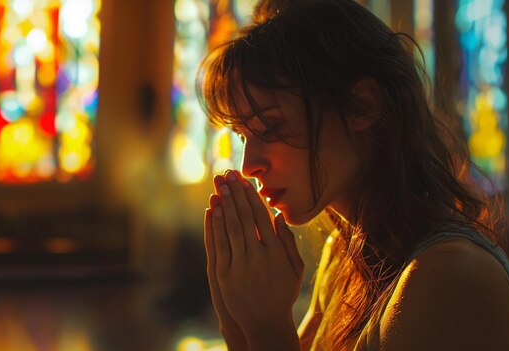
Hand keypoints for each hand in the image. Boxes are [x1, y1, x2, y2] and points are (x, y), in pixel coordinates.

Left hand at [208, 170, 304, 338]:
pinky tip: (212, 210)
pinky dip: (215, 225)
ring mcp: (240, 265)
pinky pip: (219, 244)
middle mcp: (258, 255)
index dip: (251, 196)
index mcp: (277, 251)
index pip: (262, 216)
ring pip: (231, 227)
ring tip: (220, 186)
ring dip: (225, 204)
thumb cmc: (282, 292)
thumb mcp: (295, 268)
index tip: (244, 180)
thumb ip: (289, 242)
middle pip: (244, 217)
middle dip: (235, 193)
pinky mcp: (225, 275)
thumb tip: (278, 215)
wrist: (264, 322)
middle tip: (228, 174)